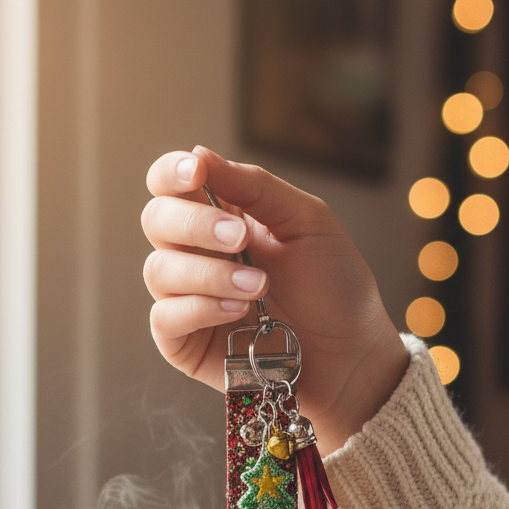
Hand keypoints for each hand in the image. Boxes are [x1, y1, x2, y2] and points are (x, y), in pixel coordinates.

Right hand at [142, 147, 408, 456]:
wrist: (351, 355)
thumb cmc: (335, 288)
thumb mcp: (307, 221)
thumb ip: (255, 187)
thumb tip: (199, 153)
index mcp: (223, 217)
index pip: (171, 185)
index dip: (171, 172)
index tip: (196, 171)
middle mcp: (198, 255)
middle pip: (156, 221)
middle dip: (195, 224)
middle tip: (240, 238)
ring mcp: (188, 300)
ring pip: (158, 270)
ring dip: (208, 274)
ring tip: (259, 287)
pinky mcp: (185, 344)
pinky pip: (164, 318)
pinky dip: (197, 309)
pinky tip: (237, 312)